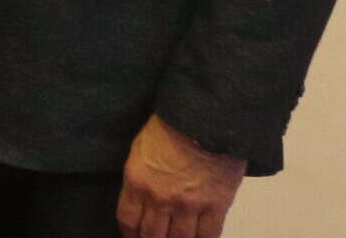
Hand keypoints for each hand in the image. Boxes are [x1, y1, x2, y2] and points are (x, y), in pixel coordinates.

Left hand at [117, 114, 243, 237]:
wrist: (205, 120)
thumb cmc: (170, 127)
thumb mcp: (140, 150)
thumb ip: (140, 178)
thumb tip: (142, 198)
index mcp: (137, 183)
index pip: (128, 220)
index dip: (130, 234)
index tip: (134, 237)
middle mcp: (160, 199)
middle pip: (152, 235)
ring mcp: (189, 205)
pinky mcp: (216, 205)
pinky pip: (208, 235)